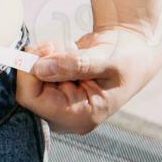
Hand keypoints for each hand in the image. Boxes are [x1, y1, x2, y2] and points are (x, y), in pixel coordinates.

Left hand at [16, 26, 161, 133]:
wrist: (133, 51)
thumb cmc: (127, 58)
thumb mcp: (107, 59)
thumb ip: (75, 64)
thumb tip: (40, 68)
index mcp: (80, 116)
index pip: (33, 100)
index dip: (29, 73)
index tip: (45, 49)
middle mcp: (66, 116)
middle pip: (28, 92)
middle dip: (35, 65)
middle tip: (53, 45)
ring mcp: (60, 104)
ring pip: (29, 82)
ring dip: (41, 60)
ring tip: (67, 49)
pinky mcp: (56, 91)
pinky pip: (35, 76)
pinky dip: (44, 59)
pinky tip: (64, 53)